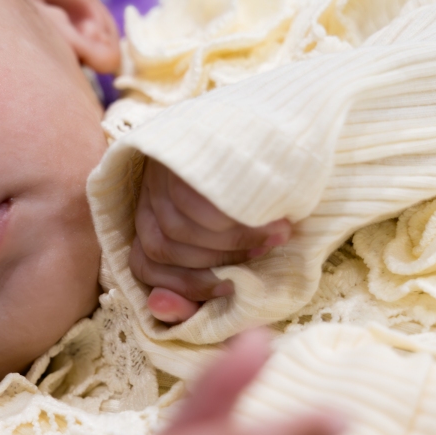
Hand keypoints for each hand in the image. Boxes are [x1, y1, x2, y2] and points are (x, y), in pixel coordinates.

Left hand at [130, 159, 290, 323]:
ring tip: (275, 237)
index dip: (183, 286)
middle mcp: (149, 189)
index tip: (230, 289)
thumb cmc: (264, 195)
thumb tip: (158, 307)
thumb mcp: (235, 245)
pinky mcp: (182, 147)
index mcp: (153, 214)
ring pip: (176, 227)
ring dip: (232, 243)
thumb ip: (195, 286)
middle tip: (262, 259)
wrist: (292, 127)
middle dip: (214, 265)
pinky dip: (237, 223)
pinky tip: (271, 220)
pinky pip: (196, 202)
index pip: (143, 263)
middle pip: (160, 247)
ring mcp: (163, 165)